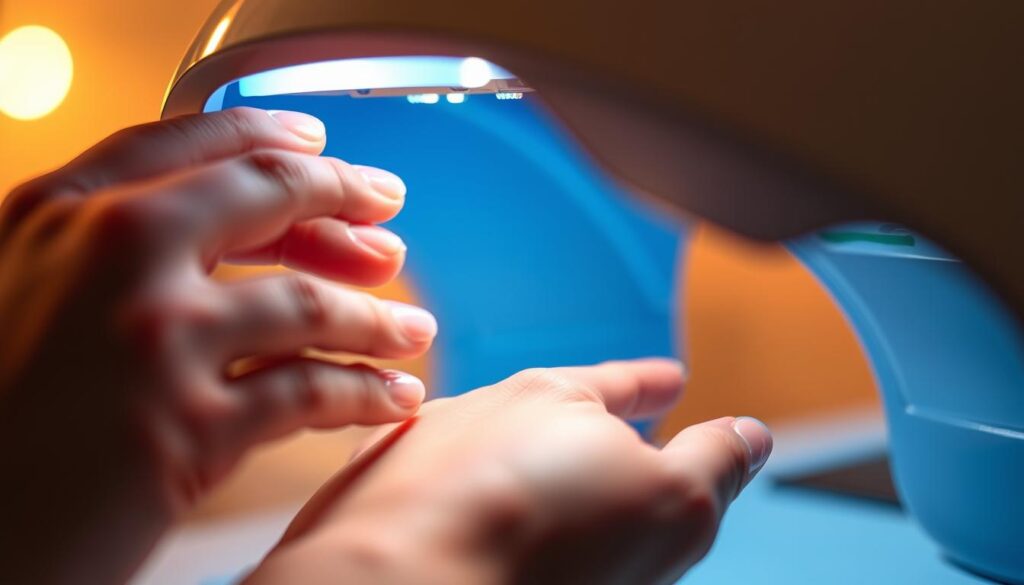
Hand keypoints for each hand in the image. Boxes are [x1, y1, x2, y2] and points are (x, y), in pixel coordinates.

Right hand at [0, 108, 435, 583]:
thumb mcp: (27, 293)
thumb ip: (108, 249)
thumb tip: (229, 234)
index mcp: (56, 211)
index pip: (185, 140)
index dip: (267, 136)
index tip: (319, 146)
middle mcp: (108, 253)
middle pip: (264, 194)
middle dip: (343, 201)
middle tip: (390, 227)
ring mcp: (153, 334)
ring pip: (306, 303)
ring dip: (375, 318)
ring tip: (414, 331)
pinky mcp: (187, 424)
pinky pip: (310, 391)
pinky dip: (365, 391)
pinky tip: (395, 396)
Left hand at [249, 359, 771, 584]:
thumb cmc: (536, 550)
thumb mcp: (671, 509)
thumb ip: (713, 464)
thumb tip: (749, 433)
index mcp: (558, 398)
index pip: (621, 382)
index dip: (650, 382)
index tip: (668, 377)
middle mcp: (480, 408)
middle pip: (546, 406)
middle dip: (580, 420)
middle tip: (608, 430)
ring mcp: (419, 447)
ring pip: (482, 443)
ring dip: (511, 458)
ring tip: (532, 489)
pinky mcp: (371, 492)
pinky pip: (426, 483)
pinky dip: (452, 496)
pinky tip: (457, 521)